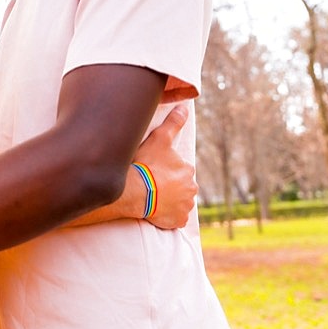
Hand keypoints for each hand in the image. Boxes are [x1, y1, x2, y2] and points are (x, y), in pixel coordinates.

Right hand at [134, 105, 197, 228]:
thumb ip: (173, 123)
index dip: (165, 169)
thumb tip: (184, 107)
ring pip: (178, 202)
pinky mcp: (177, 221)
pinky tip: (155, 210)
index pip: (179, 169)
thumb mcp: (160, 138)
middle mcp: (192, 189)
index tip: (152, 169)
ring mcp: (185, 207)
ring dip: (168, 200)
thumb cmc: (147, 163)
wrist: (136, 191)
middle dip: (169, 185)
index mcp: (188, 170)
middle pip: (180, 186)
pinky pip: (174, 218)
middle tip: (151, 183)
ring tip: (151, 196)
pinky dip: (167, 215)